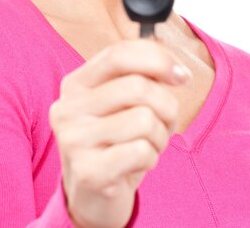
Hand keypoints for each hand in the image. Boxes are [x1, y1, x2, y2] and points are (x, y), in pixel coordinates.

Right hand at [49, 39, 190, 227]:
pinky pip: (141, 151)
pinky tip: (136, 165)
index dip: (157, 59)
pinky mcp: (87, 172)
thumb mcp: (123, 102)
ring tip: (147, 145)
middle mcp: (67, 108)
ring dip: (160, 136)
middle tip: (165, 122)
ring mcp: (73, 140)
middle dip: (166, 105)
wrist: (93, 194)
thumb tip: (178, 72)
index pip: (119, 54)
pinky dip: (151, 159)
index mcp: (76, 83)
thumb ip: (143, 76)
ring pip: (145, 120)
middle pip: (137, 87)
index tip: (182, 76)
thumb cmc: (117, 139)